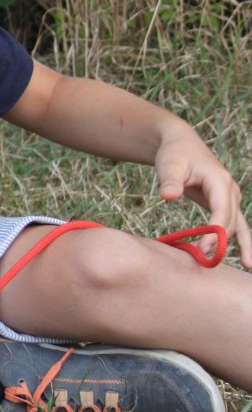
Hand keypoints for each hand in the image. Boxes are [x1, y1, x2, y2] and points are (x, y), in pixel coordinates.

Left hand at [154, 133, 249, 266]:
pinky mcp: (225, 204)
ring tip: (245, 265)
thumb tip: (168, 196)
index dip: (215, 230)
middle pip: (229, 221)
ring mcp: (230, 197)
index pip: (222, 210)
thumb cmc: (174, 154)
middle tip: (203, 258)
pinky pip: (236, 224)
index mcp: (219, 180)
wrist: (181, 146)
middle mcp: (230, 190)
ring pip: (237, 225)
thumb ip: (170, 181)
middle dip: (220, 240)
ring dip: (235, 243)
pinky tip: (247, 260)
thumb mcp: (169, 165)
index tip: (204, 247)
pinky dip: (243, 241)